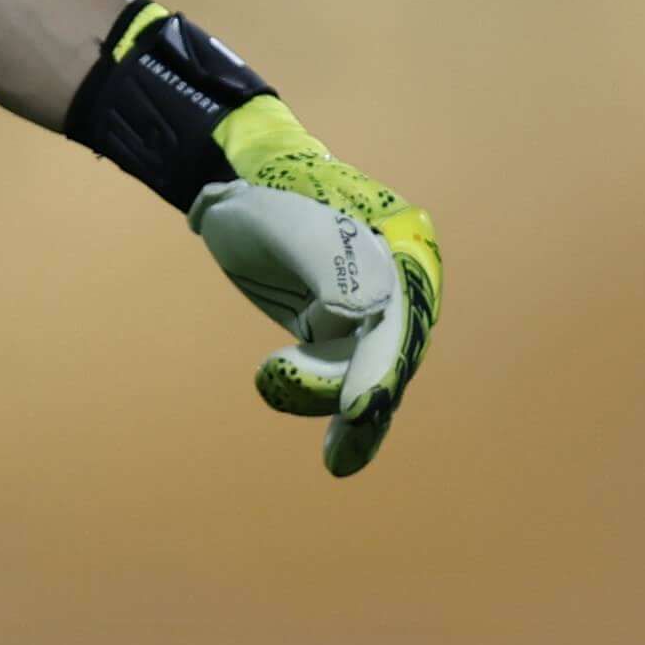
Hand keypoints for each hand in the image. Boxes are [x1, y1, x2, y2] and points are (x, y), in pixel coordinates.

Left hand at [186, 101, 440, 475]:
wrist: (246, 185)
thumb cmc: (262, 195)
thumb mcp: (275, 216)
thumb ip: (317, 259)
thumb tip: (353, 314)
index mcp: (399, 242)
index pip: (398, 310)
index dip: (383, 361)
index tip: (359, 403)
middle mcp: (397, 279)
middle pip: (393, 348)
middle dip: (369, 393)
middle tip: (350, 424)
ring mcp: (373, 309)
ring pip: (371, 374)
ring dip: (351, 415)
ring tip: (334, 457)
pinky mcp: (341, 335)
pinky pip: (350, 383)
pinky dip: (347, 421)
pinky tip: (341, 460)